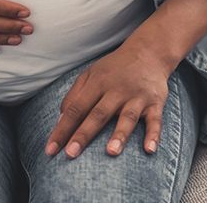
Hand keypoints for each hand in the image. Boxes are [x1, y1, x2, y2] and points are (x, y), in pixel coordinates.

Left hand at [45, 0, 206, 158]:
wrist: (149, 52)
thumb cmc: (115, 68)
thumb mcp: (91, 74)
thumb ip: (75, 95)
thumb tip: (59, 120)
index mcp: (98, 82)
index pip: (76, 108)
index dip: (62, 129)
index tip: (51, 149)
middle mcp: (117, 90)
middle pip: (98, 114)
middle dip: (84, 134)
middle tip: (70, 154)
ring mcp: (137, 96)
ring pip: (128, 117)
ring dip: (120, 134)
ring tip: (111, 152)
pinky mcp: (155, 102)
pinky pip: (155, 120)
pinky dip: (153, 135)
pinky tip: (149, 150)